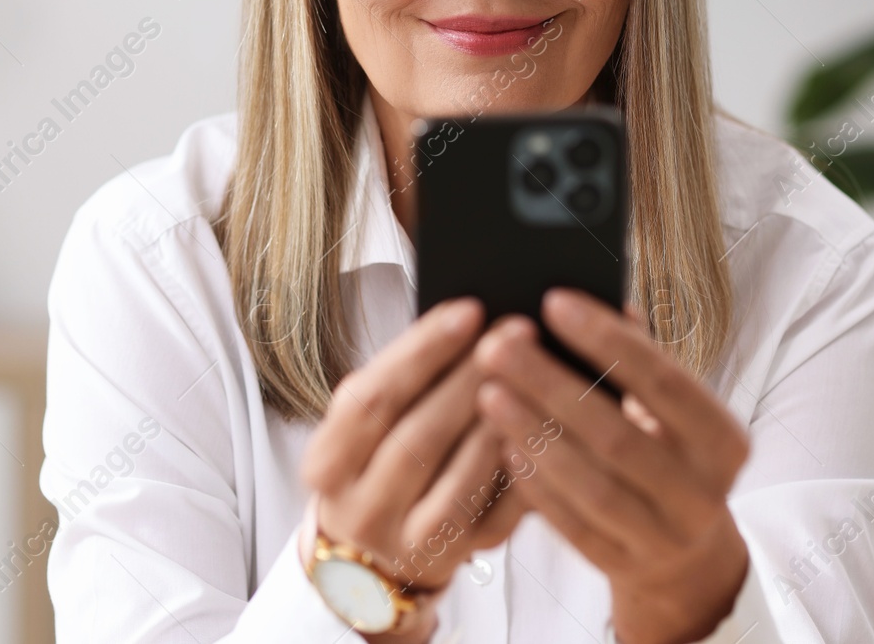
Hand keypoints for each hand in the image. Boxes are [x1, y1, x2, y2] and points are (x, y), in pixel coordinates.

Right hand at [300, 296, 530, 641]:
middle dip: (471, 378)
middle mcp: (359, 510)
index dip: (422, 351)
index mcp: (327, 464)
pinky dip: (521, 472)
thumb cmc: (378, 461)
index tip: (469, 310)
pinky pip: (495, 516)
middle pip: (418, 437)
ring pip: (459, 481)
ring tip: (535, 374)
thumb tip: (469, 321)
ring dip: (501, 423)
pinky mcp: (453, 562)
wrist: (371, 556)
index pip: (371, 398)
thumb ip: (403, 382)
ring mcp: (405, 544)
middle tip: (516, 331)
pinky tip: (546, 431)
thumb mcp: (367, 426)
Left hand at [473, 289, 750, 643]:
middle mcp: (704, 493)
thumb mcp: (670, 408)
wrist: (685, 552)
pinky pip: (573, 526)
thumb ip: (640, 355)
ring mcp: (664, 538)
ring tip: (488, 391)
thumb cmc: (667, 450)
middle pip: (618, 435)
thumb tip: (598, 293)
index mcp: (724, 440)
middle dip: (551, 386)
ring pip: (592, 485)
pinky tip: (504, 446)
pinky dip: (537, 485)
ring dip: (534, 433)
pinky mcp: (624, 566)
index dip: (607, 341)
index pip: (665, 381)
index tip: (552, 302)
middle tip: (497, 345)